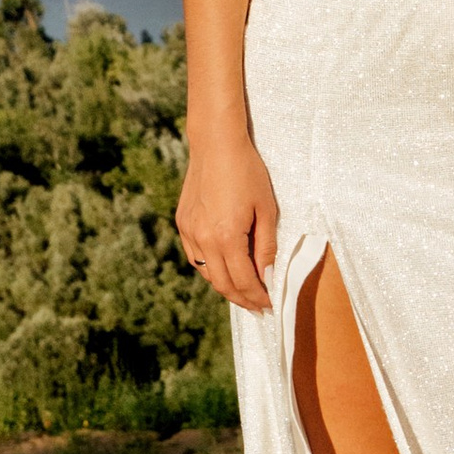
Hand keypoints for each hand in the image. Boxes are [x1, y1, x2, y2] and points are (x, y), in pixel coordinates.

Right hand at [177, 131, 280, 312]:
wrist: (216, 145)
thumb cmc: (247, 173)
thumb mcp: (266, 210)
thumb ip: (266, 247)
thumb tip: (267, 277)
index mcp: (227, 237)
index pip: (244, 281)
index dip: (258, 297)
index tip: (270, 305)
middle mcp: (203, 239)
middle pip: (223, 284)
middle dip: (242, 299)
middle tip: (258, 308)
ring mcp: (189, 231)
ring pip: (207, 273)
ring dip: (225, 287)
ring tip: (244, 292)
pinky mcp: (183, 223)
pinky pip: (195, 257)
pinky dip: (210, 269)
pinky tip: (224, 269)